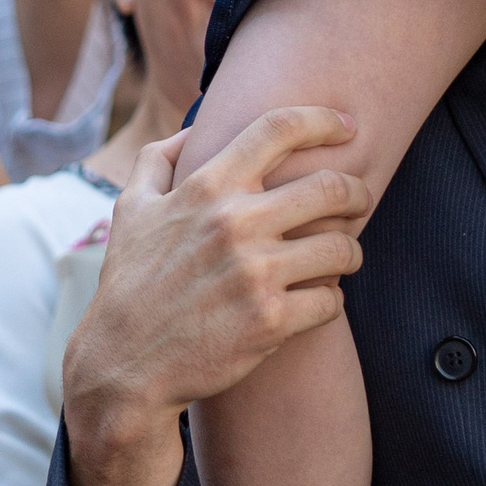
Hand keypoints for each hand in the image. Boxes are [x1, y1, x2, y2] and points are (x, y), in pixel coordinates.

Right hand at [63, 111, 368, 485]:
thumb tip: (194, 127)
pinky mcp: (270, 321)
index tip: (347, 126)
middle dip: (357, 193)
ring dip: (350, 252)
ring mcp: (254, 273)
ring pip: (344, 248)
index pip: (279, 128)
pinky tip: (317, 301)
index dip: (323, 119)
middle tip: (361, 200)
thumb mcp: (130, 210)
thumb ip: (158, 160)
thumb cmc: (130, 284)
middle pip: (332, 188)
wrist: (123, 366)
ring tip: (342, 258)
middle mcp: (234, 223)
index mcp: (206, 187)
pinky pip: (332, 300)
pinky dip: (331, 300)